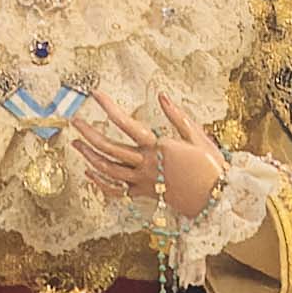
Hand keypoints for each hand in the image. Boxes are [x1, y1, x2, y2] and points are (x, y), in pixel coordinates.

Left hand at [73, 91, 224, 222]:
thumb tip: (161, 96)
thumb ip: (177, 116)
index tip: (96, 94)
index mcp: (158, 147)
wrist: (217, 199)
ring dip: (89, 156)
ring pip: (108, 170)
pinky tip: (89, 172)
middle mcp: (146, 165)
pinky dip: (100, 183)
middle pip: (109, 148)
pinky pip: (116, 191)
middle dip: (88, 134)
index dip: (109, 107)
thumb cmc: (210, 166)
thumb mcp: (197, 137)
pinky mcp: (144, 195)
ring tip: (76, 143)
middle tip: (74, 121)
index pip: (127, 124)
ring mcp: (143, 181)